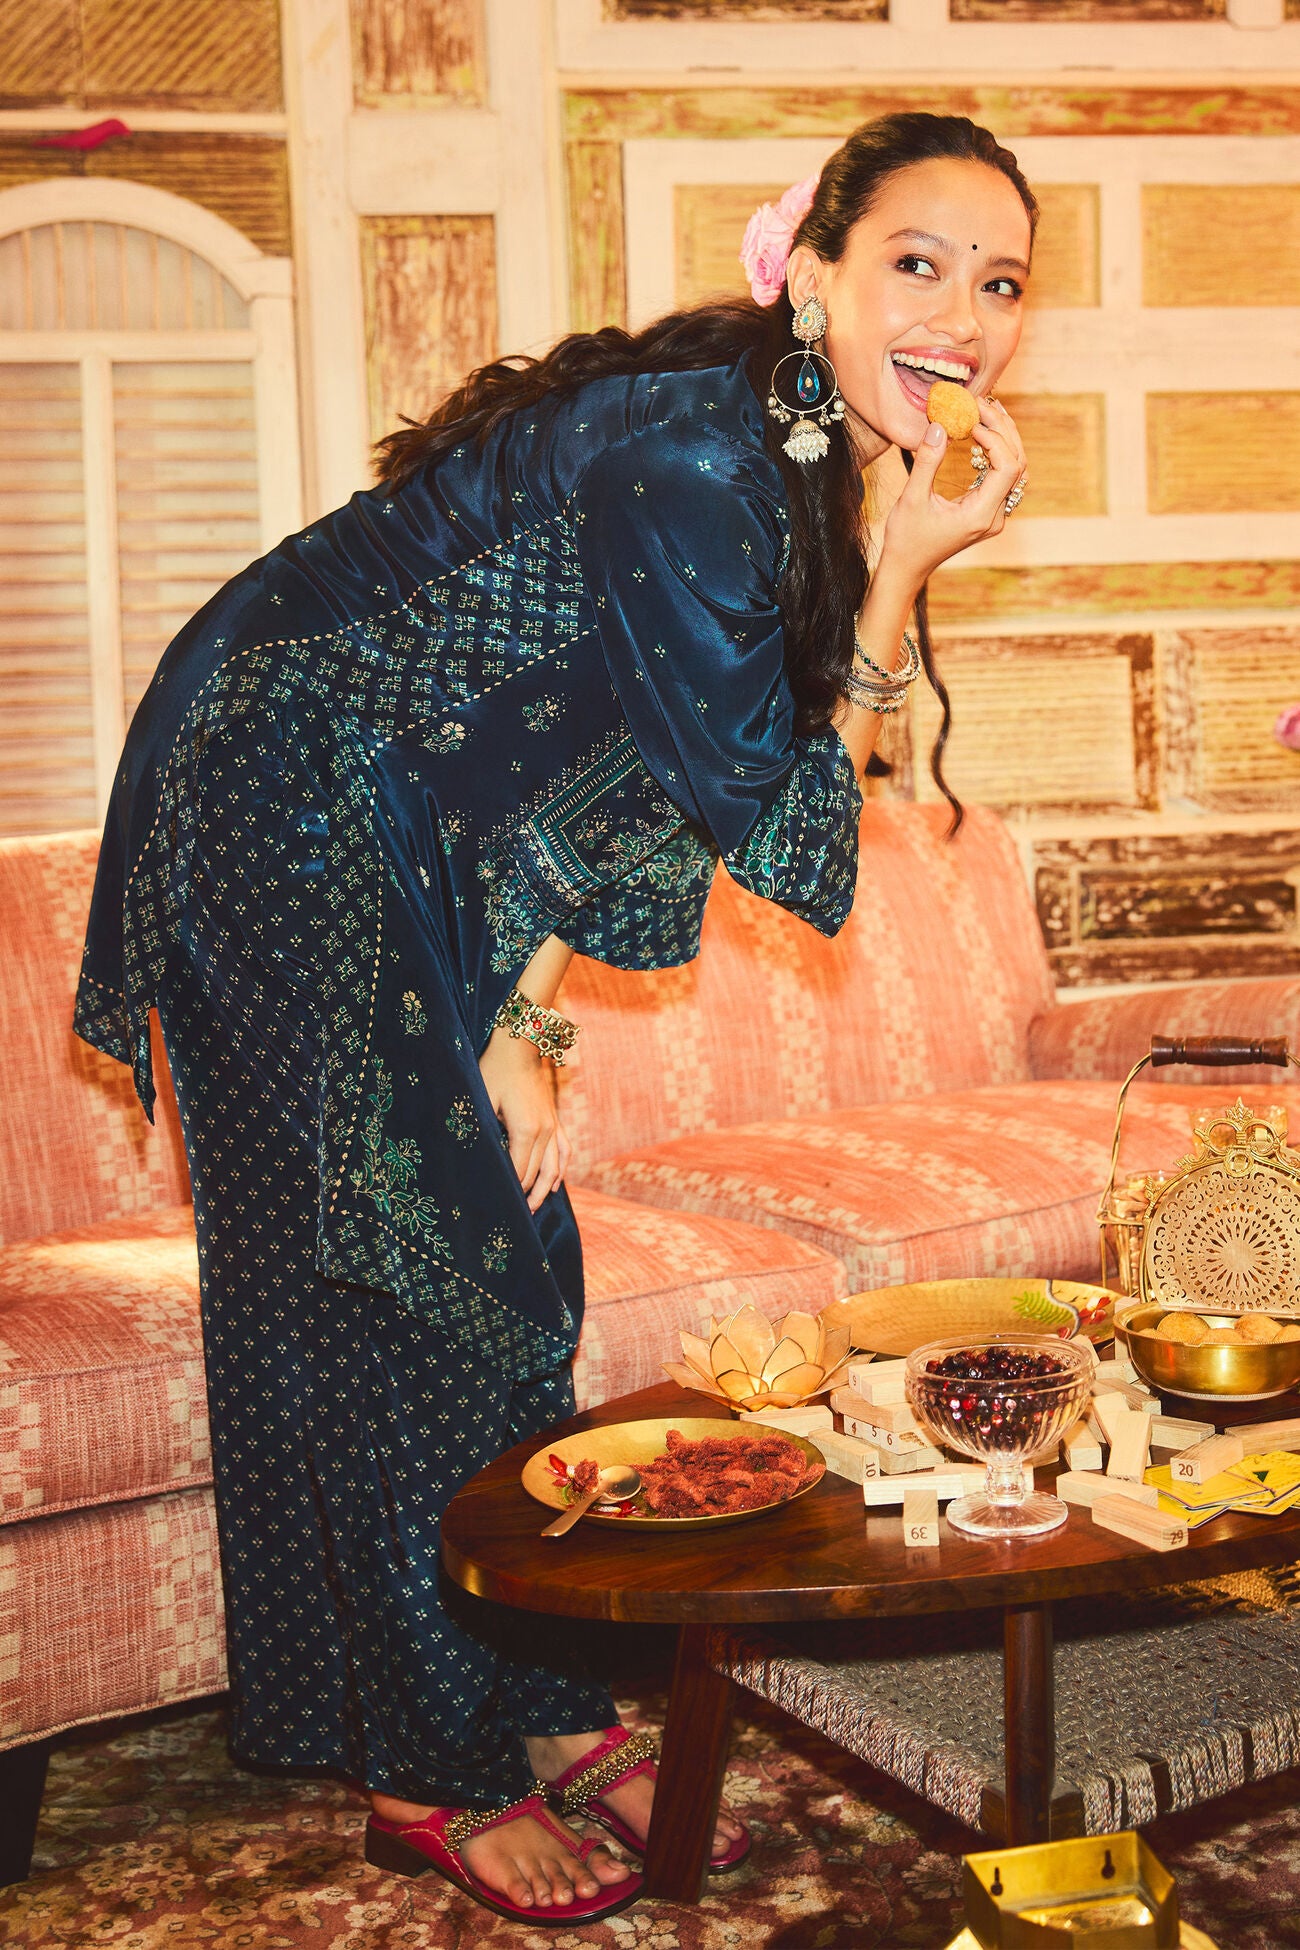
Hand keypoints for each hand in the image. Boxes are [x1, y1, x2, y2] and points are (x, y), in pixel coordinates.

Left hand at [479, 1027, 570, 1212]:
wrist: (520, 1044)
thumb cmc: (494, 1070)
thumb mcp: (483, 1101)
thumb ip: (486, 1132)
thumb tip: (483, 1159)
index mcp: (526, 1131)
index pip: (518, 1172)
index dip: (508, 1192)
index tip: (497, 1207)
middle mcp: (545, 1132)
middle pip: (536, 1175)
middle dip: (525, 1197)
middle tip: (513, 1218)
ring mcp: (554, 1126)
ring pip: (554, 1168)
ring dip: (544, 1190)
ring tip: (533, 1208)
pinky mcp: (555, 1119)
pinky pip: (565, 1151)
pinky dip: (562, 1170)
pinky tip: (556, 1184)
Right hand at [879, 396, 1026, 593]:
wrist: (906, 568)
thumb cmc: (906, 539)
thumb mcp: (911, 498)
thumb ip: (927, 461)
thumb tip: (939, 425)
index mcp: (980, 515)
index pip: (1007, 468)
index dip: (995, 439)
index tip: (972, 421)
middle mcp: (994, 517)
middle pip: (1018, 465)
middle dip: (1003, 431)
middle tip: (982, 406)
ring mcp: (993, 516)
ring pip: (1015, 470)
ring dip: (1004, 439)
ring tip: (987, 413)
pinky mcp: (987, 512)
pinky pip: (1004, 478)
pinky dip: (997, 453)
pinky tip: (981, 436)